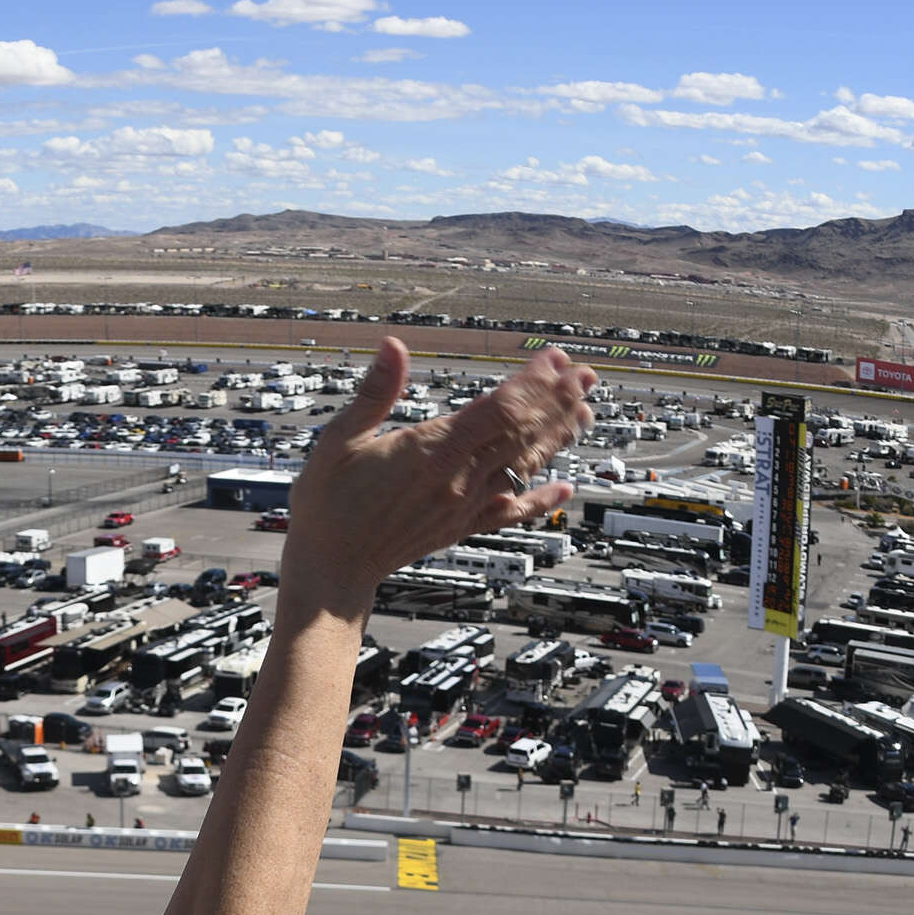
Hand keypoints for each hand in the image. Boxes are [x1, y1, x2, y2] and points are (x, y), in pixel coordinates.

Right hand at [276, 342, 591, 612]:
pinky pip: (512, 512)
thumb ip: (374, 392)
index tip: (556, 358)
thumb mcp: (338, 440)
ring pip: (524, 466)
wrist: (331, 569)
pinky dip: (542, 499)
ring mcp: (464, 505)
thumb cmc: (326, 504)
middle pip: (522, 433)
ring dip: (558, 437)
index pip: (498, 409)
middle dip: (558, 401)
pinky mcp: (462, 527)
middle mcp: (457, 478)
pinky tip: (565, 487)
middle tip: (588, 375)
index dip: (533, 382)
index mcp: (430, 451)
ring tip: (586, 412)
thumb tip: (393, 345)